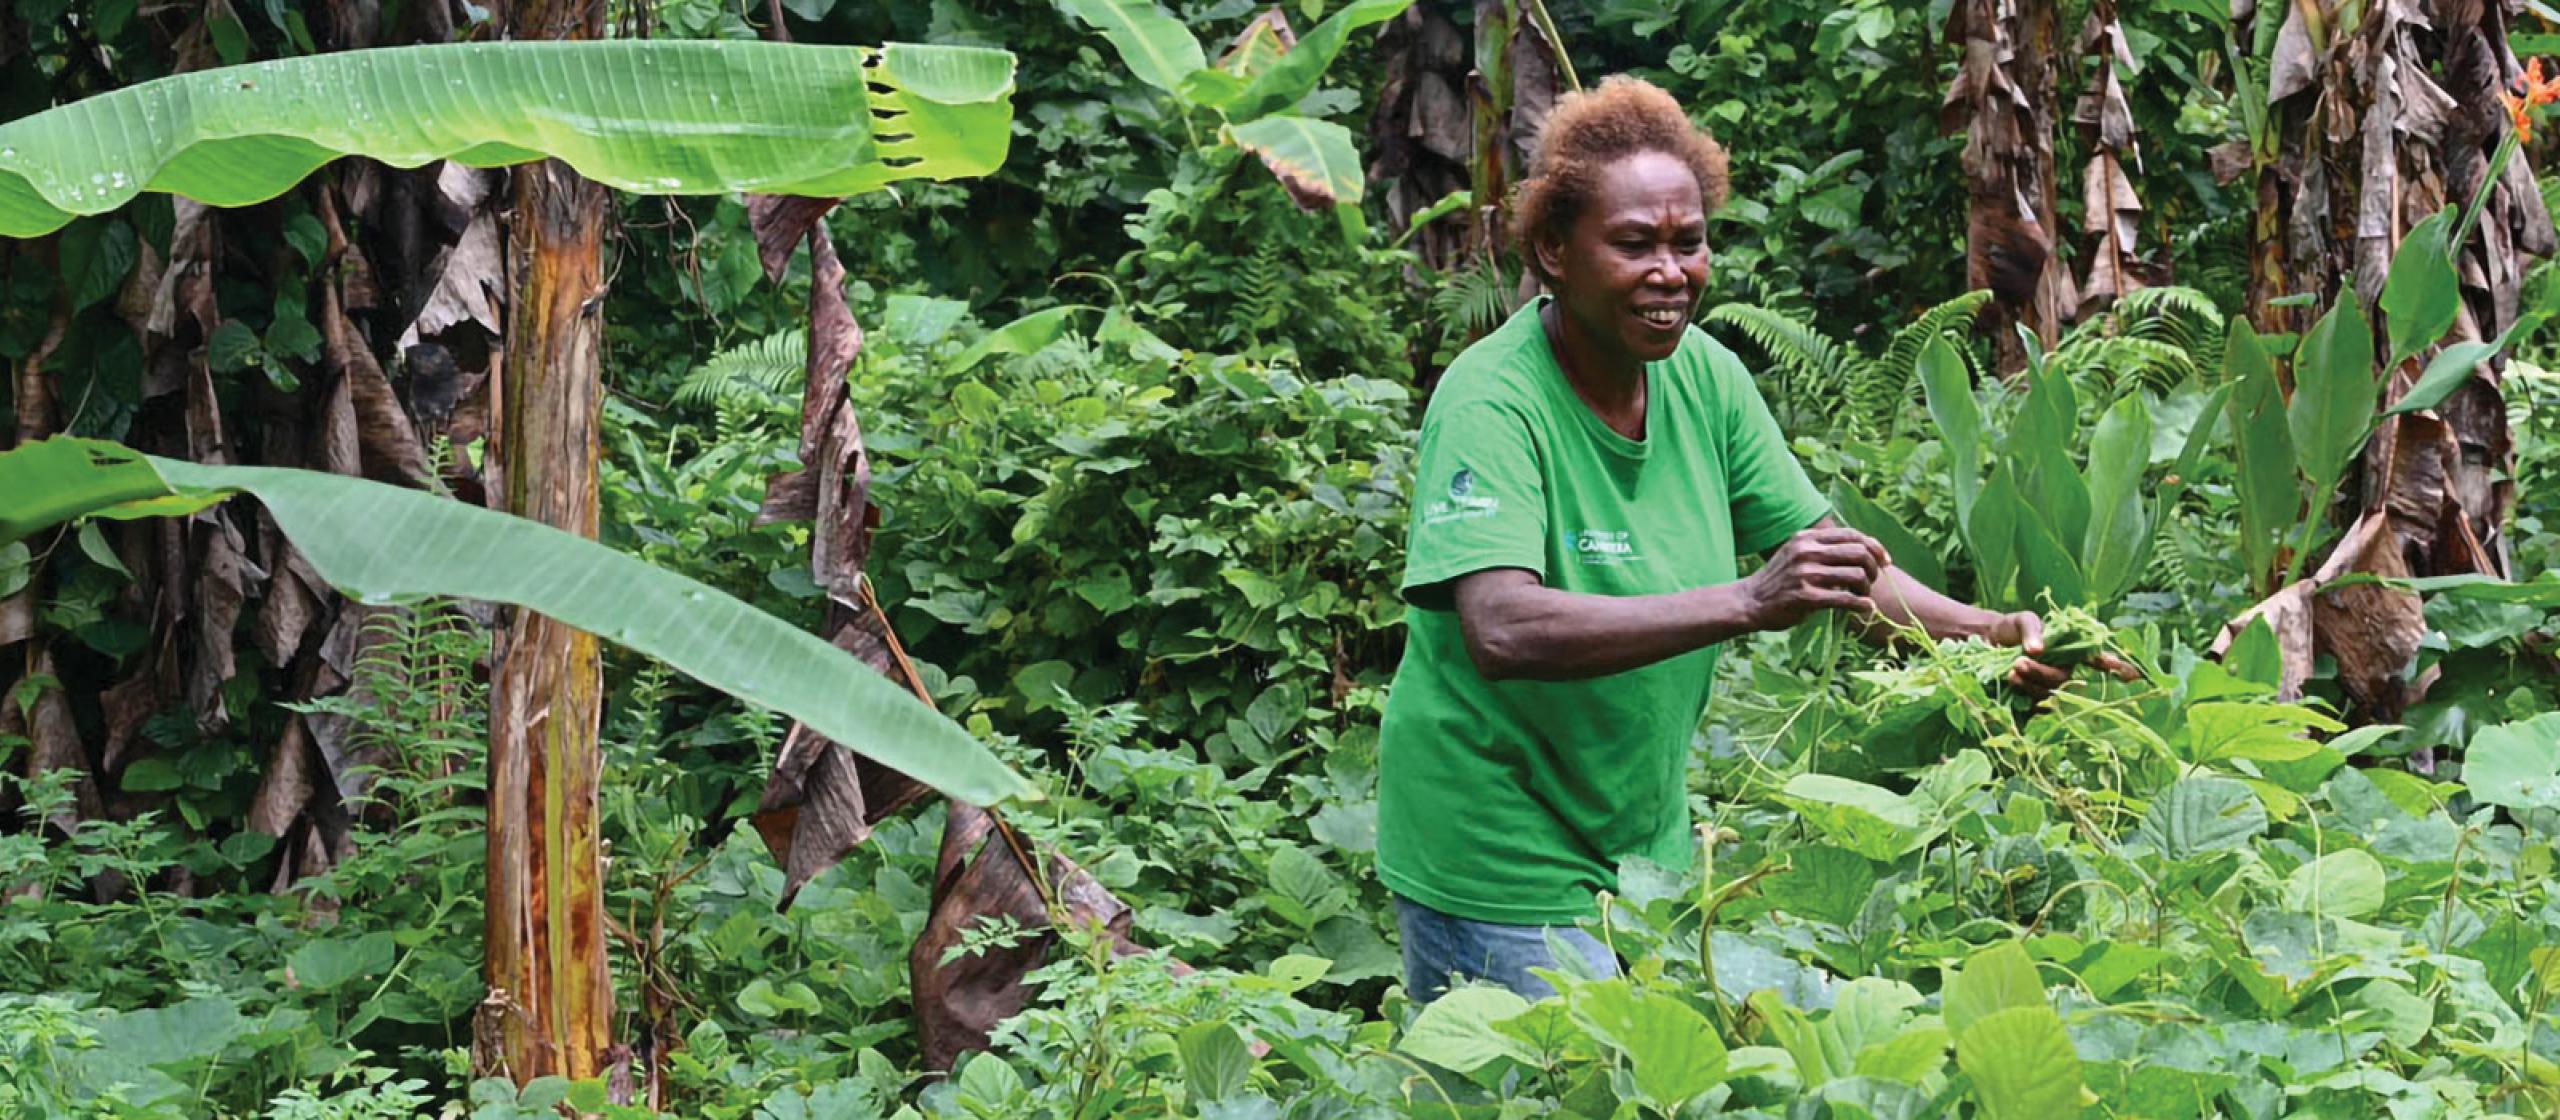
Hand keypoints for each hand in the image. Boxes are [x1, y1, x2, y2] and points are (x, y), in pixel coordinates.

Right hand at [1742, 526, 1888, 630]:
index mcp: (1807, 537)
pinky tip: (1865, 609)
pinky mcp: (1806, 597)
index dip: (1875, 547)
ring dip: (1867, 588)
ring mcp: (1806, 573)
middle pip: (1859, 553)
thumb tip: (1863, 551)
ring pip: (1856, 575)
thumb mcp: (1797, 553)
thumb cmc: (1779, 580)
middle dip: (1874, 568)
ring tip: (1863, 596)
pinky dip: (1861, 604)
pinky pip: (1845, 599)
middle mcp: (1807, 551)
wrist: (1749, 601)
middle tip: (1872, 581)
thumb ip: (1823, 549)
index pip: (1853, 535)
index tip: (1886, 561)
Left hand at [1984, 611, 2140, 696]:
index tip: (2133, 675)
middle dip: (2042, 673)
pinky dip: (2024, 694)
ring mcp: (2049, 686)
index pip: (2097, 659)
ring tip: (2011, 670)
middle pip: (2063, 680)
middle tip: (2019, 662)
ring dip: (2030, 684)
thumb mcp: (2022, 621)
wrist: (1985, 643)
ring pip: (2049, 694)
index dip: (2116, 667)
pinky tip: (2011, 681)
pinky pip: (2035, 705)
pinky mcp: (2033, 699)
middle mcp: (2065, 670)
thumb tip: (2039, 649)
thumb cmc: (2011, 629)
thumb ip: (2032, 630)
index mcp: (2070, 650)